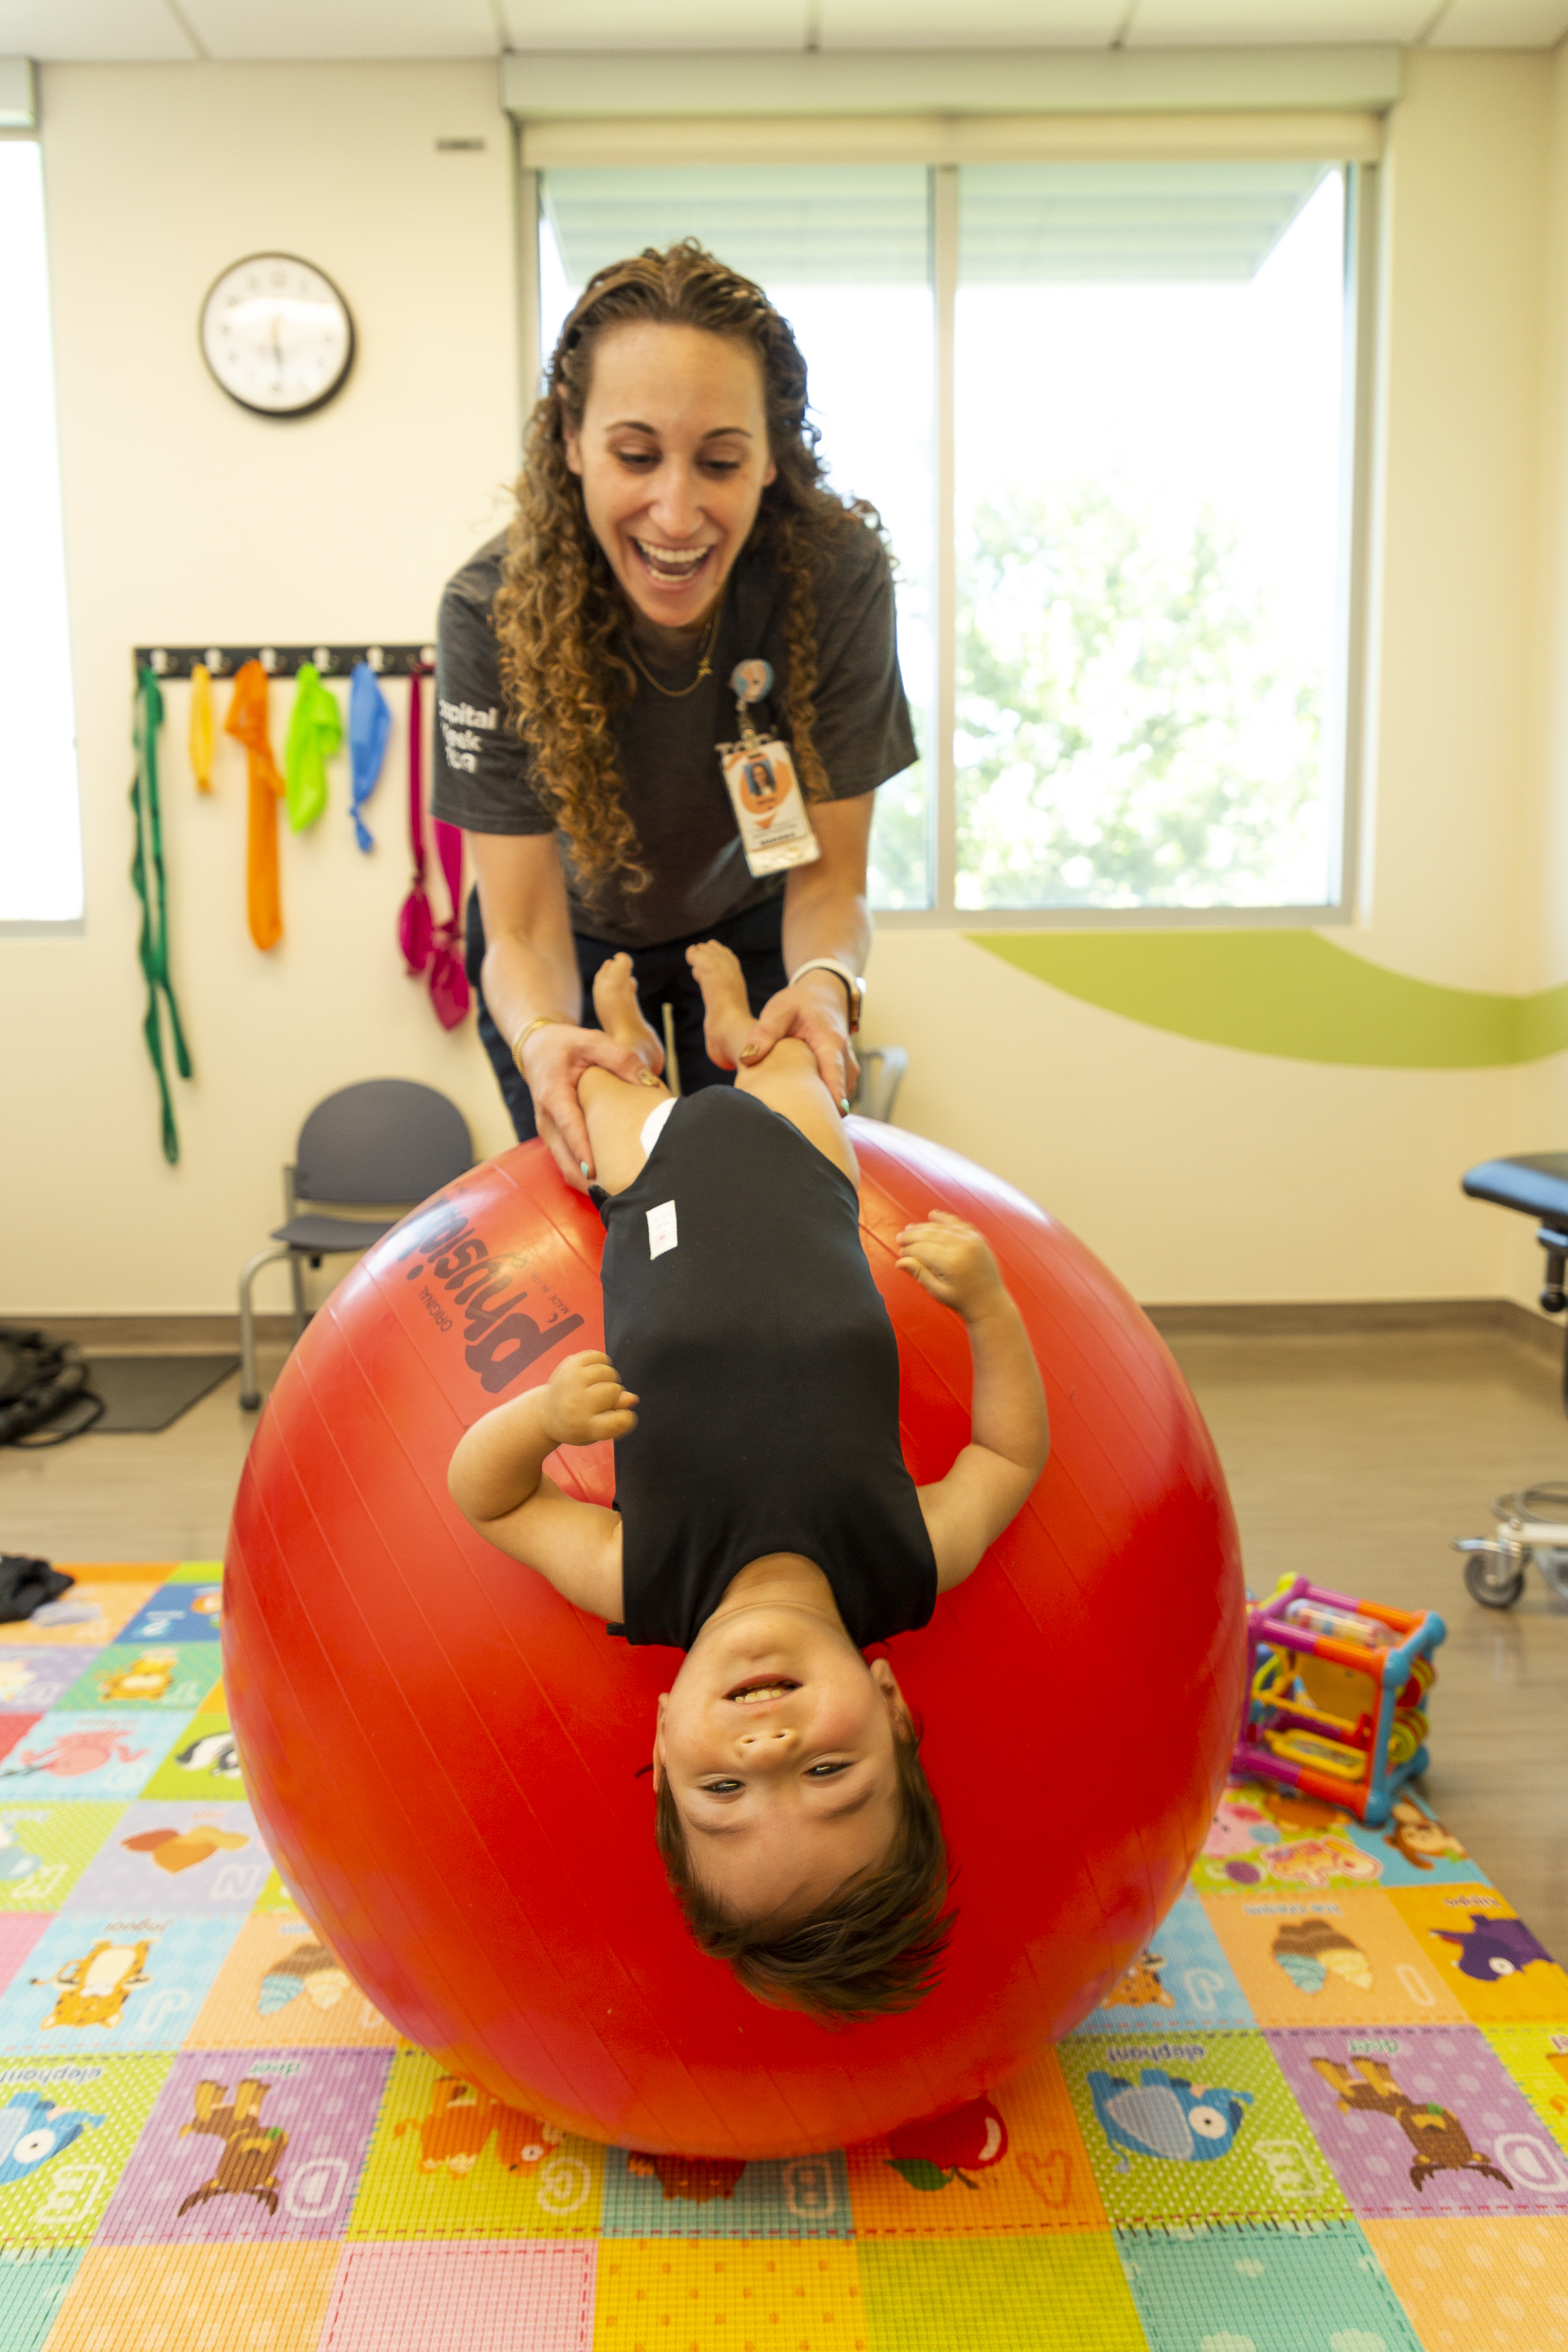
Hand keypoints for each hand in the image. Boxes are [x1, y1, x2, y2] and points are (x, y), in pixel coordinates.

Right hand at [520, 1022, 662, 1190]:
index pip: (569, 1128)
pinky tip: (608, 1184)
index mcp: (554, 1095)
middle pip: (565, 1159)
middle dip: (588, 1180)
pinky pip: (567, 1163)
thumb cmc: (566, 1045)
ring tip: (617, 1196)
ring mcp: (548, 1131)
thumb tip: (648, 1081)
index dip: (583, 1152)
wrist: (536, 1049)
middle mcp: (546, 1119)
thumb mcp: (594, 1041)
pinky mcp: (553, 1137)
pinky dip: (584, 1176)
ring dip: (587, 1183)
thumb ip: (621, 1058)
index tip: (596, 1172)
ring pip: (565, 1167)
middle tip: (619, 1195)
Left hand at [541, 1351, 638, 1447]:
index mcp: (584, 1425)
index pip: (619, 1420)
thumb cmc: (577, 1424)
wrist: (547, 1413)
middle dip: (615, 1395)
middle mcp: (575, 1403)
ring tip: (599, 1387)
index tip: (618, 1418)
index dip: (625, 1418)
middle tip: (603, 1401)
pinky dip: (602, 1363)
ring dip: (609, 1379)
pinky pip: (598, 1356)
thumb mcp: (597, 1431)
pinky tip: (595, 1374)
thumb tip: (631, 1398)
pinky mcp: (569, 1365)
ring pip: (607, 1372)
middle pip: (614, 1391)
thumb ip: (617, 1418)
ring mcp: (571, 1381)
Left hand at [735, 972, 858, 1112]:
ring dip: (821, 1109)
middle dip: (821, 1112)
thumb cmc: (801, 1003)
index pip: (835, 1075)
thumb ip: (764, 1032)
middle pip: (839, 1095)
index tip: (826, 1119)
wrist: (825, 997)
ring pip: (840, 1099)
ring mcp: (848, 1070)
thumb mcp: (779, 1010)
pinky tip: (799, 1107)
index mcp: (830, 1043)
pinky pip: (837, 1097)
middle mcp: (845, 1059)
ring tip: (794, 1119)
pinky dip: (821, 1102)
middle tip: (794, 1128)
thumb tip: (748, 1058)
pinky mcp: (844, 1077)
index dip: (832, 1098)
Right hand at [896, 1212, 1007, 1320]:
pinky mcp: (978, 1238)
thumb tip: (899, 1262)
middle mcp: (963, 1247)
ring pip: (943, 1227)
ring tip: (911, 1228)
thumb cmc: (962, 1300)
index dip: (908, 1250)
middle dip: (913, 1235)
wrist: (990, 1302)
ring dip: (925, 1226)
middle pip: (930, 1234)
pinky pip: (958, 1224)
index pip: (922, 1249)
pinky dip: (945, 1219)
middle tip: (900, 1237)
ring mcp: (973, 1240)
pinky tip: (933, 1216)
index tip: (900, 1253)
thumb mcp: (937, 1291)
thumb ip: (919, 1273)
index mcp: (951, 1262)